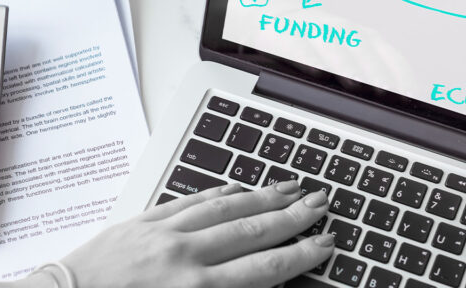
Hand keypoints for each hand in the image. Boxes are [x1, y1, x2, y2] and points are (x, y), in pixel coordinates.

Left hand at [60, 180, 332, 287]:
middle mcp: (184, 258)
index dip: (300, 254)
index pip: (264, 268)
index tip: (324, 242)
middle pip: (252, 231)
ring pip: (225, 208)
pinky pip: (188, 201)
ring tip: (290, 187)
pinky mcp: (141, 222)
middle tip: (321, 202)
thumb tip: (258, 284)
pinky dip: (217, 193)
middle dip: (292, 216)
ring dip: (262, 197)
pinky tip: (236, 188)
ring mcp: (162, 234)